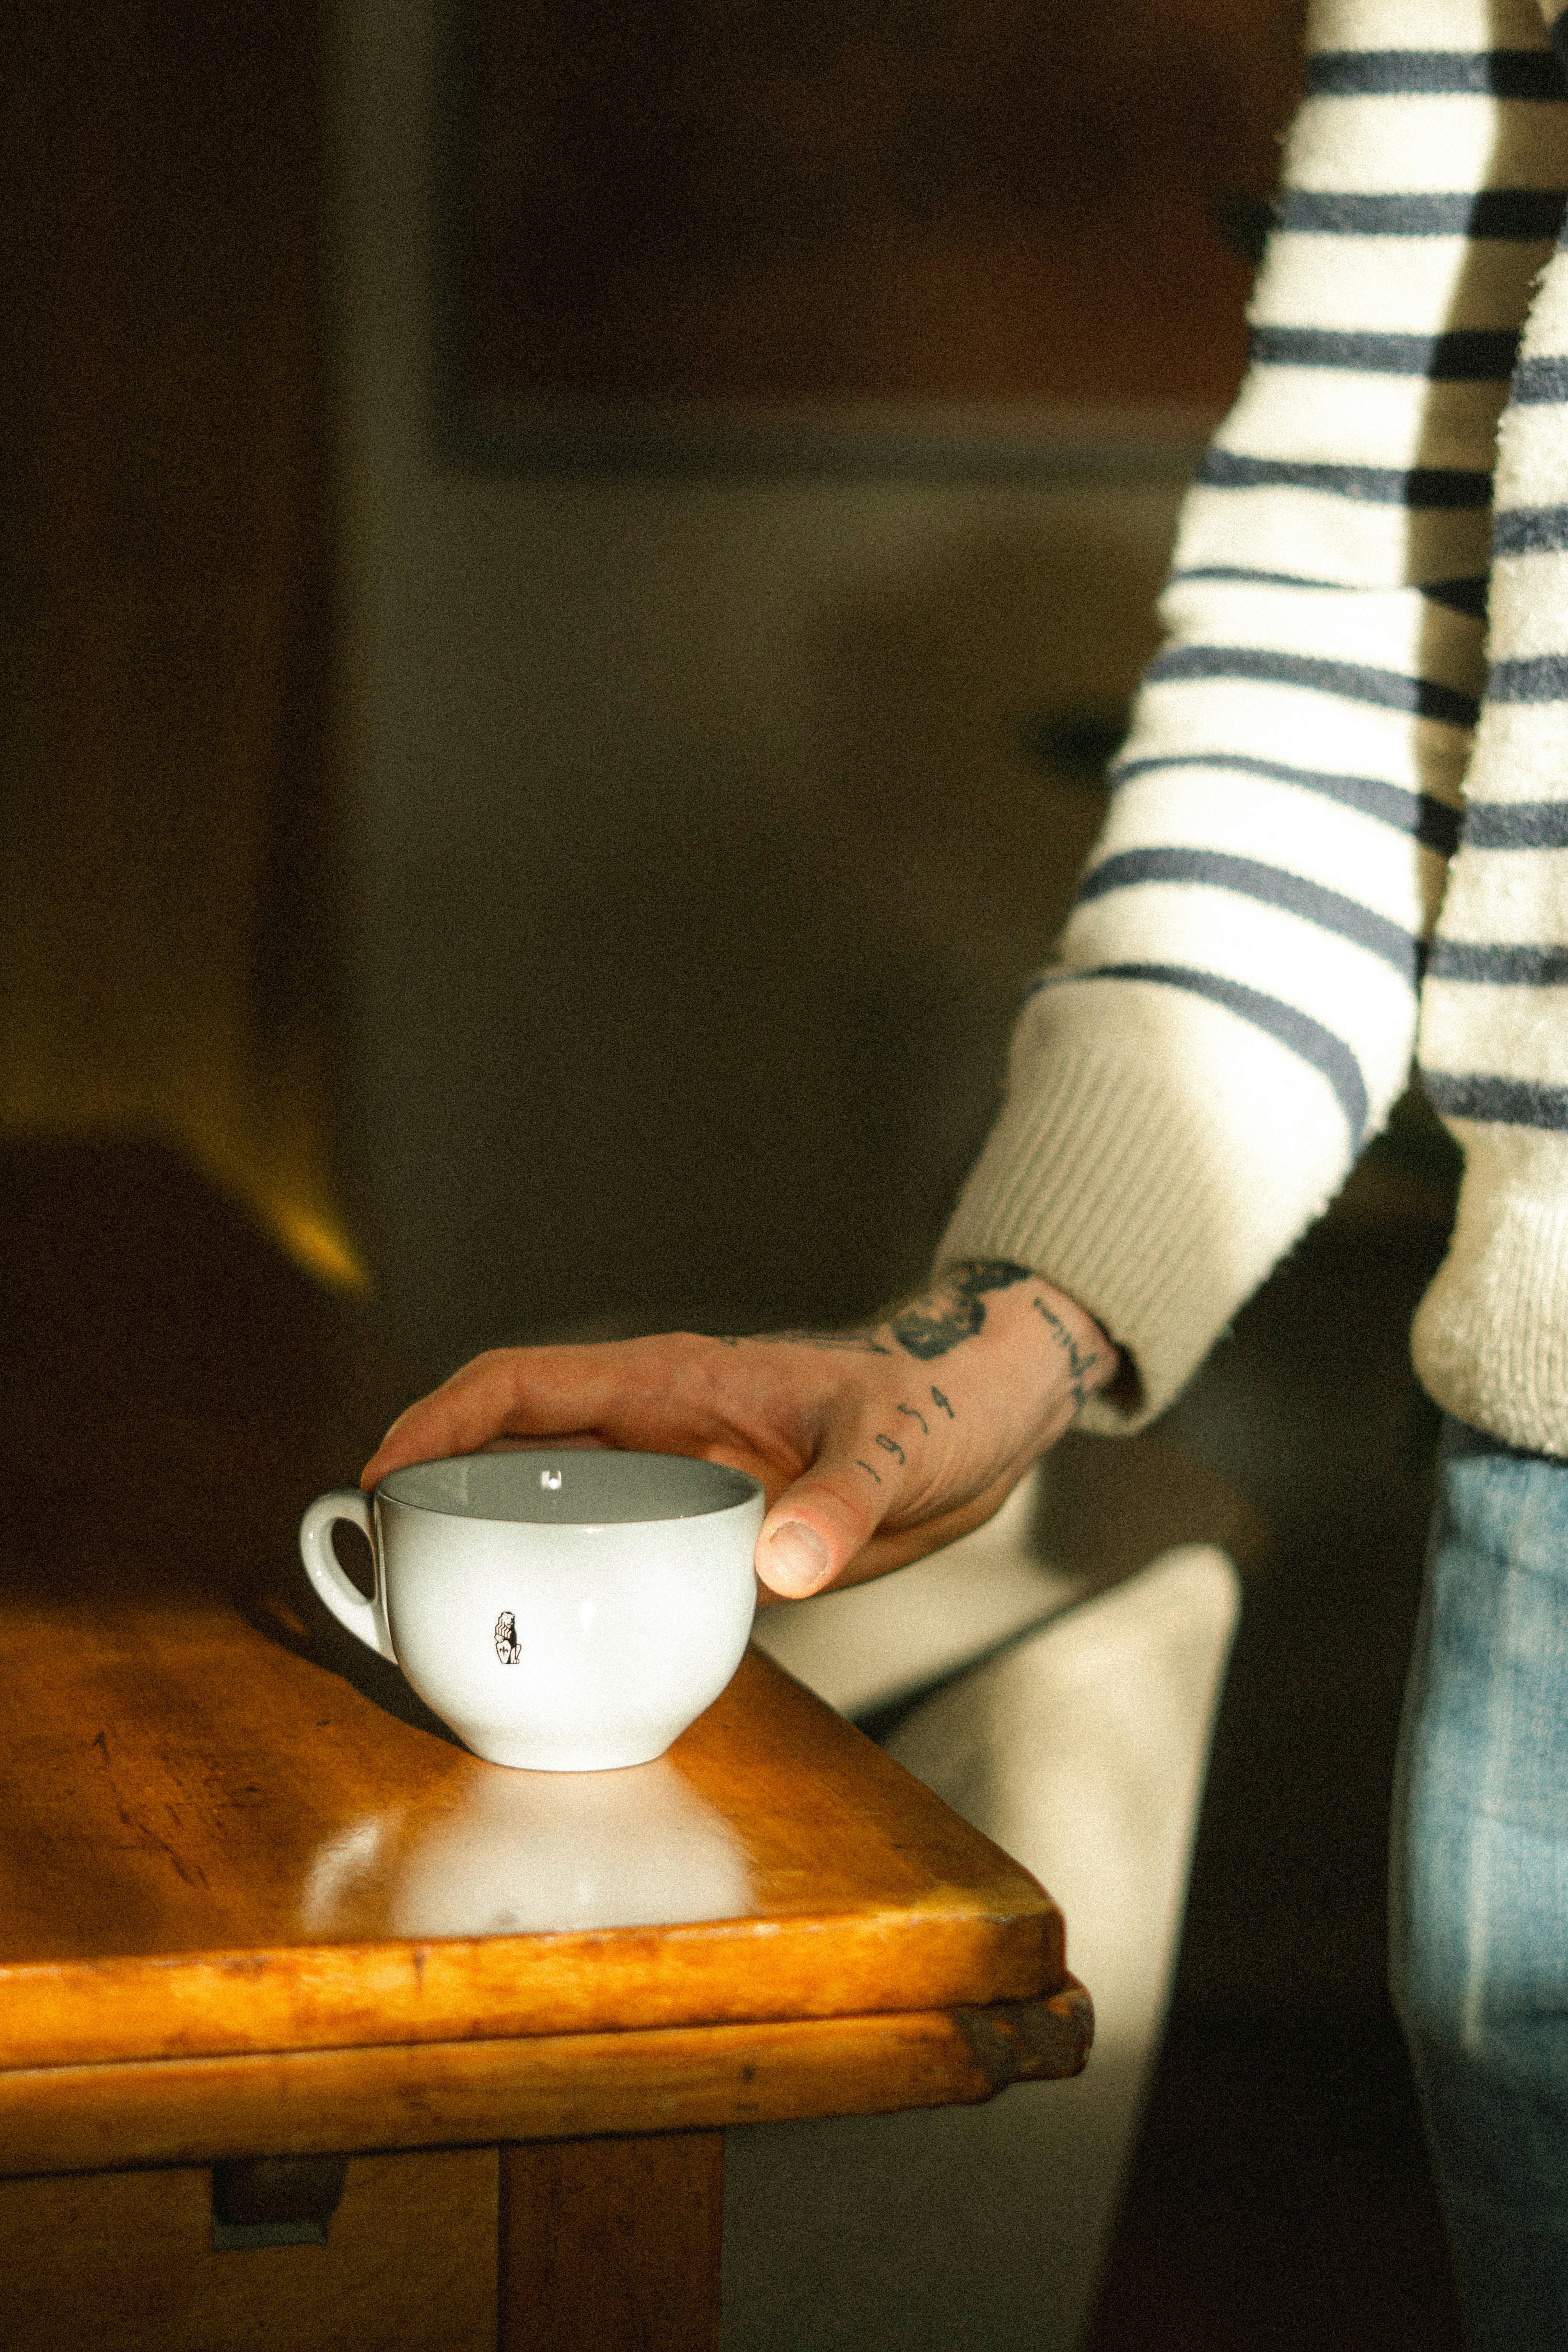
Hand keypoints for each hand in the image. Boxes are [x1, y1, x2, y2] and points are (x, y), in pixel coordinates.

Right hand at [361, 1261, 1118, 1600]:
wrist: (981, 1418)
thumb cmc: (937, 1408)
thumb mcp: (896, 1451)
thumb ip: (842, 1504)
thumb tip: (783, 1568)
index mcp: (676, 1382)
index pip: (525, 1382)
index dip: (442, 1419)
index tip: (383, 1473)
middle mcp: (658, 1422)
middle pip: (510, 1438)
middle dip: (434, 1482)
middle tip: (375, 1557)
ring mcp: (674, 1469)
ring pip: (548, 1489)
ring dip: (487, 1530)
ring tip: (428, 1601)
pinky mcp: (702, 1515)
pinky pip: (606, 1536)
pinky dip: (558, 1572)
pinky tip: (541, 1630)